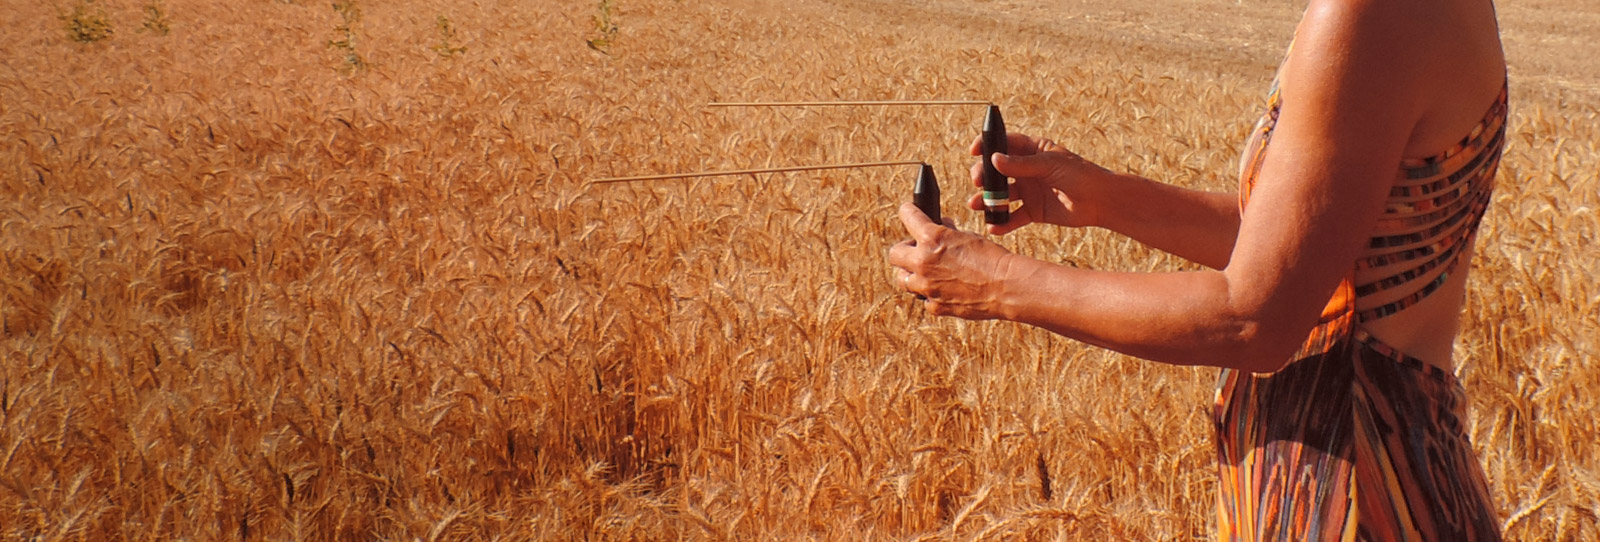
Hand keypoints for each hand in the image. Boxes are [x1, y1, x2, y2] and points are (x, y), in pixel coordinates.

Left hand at [888, 202, 1023, 319]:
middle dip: (905, 249)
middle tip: (918, 249)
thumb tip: (939, 227)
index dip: (907, 212)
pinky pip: (924, 298)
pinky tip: (944, 289)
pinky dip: (931, 294)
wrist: (1007, 286)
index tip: (908, 212)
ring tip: (927, 271)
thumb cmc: (993, 259)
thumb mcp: (968, 237)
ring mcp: (926, 287)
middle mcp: (923, 262)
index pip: (907, 216)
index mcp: (932, 239)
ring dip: (912, 273)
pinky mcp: (935, 306)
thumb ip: (947, 234)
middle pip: (895, 254)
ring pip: (903, 279)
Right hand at [967, 132, 1115, 234]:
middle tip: (978, 182)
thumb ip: (1021, 164)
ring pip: (1001, 195)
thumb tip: (993, 159)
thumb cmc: (1079, 174)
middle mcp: (1027, 170)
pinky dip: (1002, 223)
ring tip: (976, 206)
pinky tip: (994, 227)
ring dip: (987, 200)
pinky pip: (1013, 217)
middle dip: (983, 177)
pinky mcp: (1033, 212)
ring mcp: (1029, 191)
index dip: (987, 145)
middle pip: (997, 171)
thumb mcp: (1049, 165)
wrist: (1100, 201)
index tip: (973, 151)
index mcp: (1032, 150)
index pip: (1004, 143)